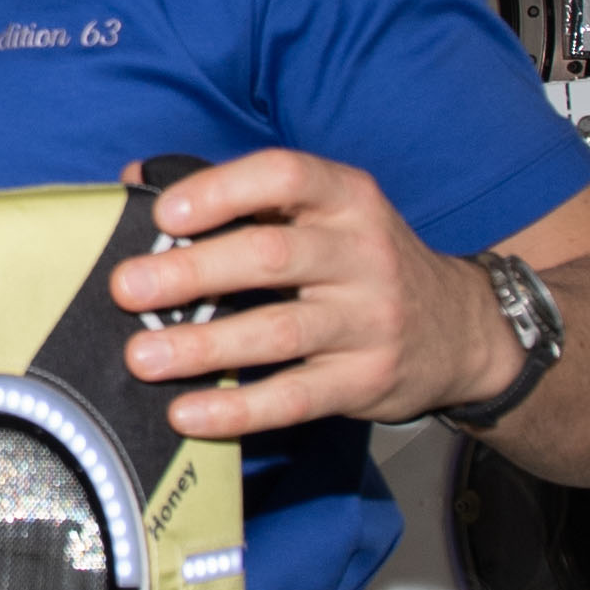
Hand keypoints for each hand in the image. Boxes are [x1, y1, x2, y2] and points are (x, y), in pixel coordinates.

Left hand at [103, 149, 504, 441]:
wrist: (460, 330)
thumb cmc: (360, 261)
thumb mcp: (323, 213)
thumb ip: (240, 196)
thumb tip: (136, 180)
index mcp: (346, 197)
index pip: (284, 176)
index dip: (221, 191)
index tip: (164, 215)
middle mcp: (362, 252)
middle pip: (271, 256)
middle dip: (193, 272)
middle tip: (128, 289)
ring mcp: (368, 320)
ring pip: (278, 331)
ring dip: (203, 346)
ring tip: (142, 356)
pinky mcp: (365, 381)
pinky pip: (294, 398)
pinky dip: (237, 409)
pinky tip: (188, 413)